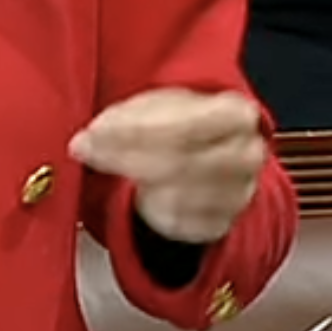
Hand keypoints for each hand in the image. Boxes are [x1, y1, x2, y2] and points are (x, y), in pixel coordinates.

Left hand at [71, 88, 267, 245]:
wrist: (212, 155)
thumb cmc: (184, 125)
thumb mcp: (158, 105)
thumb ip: (127, 117)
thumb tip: (91, 137)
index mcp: (236, 115)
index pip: (186, 125)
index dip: (135, 130)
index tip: (94, 132)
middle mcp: (245, 156)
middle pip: (180, 164)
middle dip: (126, 158)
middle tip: (86, 151)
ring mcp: (237, 195)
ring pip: (176, 198)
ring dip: (135, 185)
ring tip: (114, 171)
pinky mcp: (220, 225)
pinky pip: (176, 224)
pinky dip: (150, 210)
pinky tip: (139, 195)